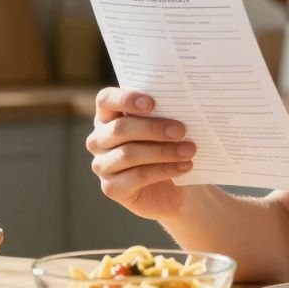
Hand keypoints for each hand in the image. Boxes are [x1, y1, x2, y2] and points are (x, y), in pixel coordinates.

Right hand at [86, 87, 195, 219]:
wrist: (174, 187)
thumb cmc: (167, 146)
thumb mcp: (165, 127)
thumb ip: (165, 113)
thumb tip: (182, 103)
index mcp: (108, 116)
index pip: (105, 100)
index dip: (125, 99)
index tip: (152, 103)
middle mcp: (99, 140)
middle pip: (120, 128)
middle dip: (152, 128)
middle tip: (181, 130)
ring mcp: (102, 165)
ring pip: (128, 154)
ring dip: (163, 151)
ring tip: (189, 150)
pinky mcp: (111, 188)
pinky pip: (137, 176)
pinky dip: (164, 170)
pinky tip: (184, 166)